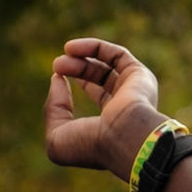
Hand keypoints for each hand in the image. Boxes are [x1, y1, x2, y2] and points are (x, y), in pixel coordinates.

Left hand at [44, 36, 165, 181]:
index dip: (69, 90)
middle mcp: (124, 107)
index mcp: (109, 126)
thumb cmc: (89, 145)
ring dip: (82, 57)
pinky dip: (94, 47)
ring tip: (63, 54)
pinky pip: (117, 54)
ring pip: (107, 65)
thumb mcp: (57, 136)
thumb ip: (53, 108)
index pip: (92, 100)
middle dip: (75, 68)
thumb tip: (56, 78)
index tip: (56, 80)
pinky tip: (72, 48)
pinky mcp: (138, 75)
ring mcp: (133, 91)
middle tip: (57, 64)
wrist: (120, 137)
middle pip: (99, 78)